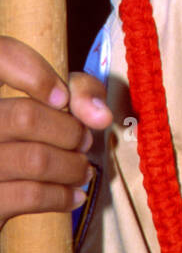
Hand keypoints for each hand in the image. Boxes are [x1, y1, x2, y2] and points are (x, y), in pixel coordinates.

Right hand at [0, 36, 113, 229]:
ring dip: (72, 167)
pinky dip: (61, 196)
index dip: (34, 73)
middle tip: (84, 142)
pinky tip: (73, 196)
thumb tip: (100, 115)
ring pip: (35, 159)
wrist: (2, 192)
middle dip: (69, 132)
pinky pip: (29, 196)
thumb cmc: (29, 137)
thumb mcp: (52, 100)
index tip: (61, 97)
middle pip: (26, 117)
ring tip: (82, 170)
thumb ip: (79, 90)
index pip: (1, 56)